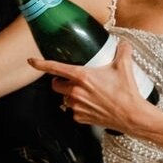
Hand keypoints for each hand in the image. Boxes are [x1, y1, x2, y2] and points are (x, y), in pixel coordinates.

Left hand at [29, 39, 147, 131]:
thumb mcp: (124, 67)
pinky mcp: (80, 118)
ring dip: (71, 95)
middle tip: (71, 79)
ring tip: (86, 93)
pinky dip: (79, 107)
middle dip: (60, 81)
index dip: (40, 64)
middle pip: (56, 85)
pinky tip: (91, 105)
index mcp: (82, 77)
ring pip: (65, 98)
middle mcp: (76, 92)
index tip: (31, 61)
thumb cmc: (127, 93)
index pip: (55, 68)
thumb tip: (123, 44)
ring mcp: (77, 106)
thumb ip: (122, 51)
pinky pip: (73, 111)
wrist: (132, 116)